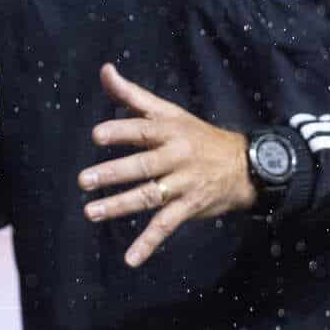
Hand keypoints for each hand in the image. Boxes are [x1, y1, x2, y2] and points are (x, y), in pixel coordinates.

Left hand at [78, 64, 256, 267]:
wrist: (245, 165)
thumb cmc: (195, 134)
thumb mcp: (167, 111)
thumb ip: (132, 94)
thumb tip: (105, 70)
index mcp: (169, 130)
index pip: (142, 130)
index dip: (120, 132)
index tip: (96, 136)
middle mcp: (176, 156)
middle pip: (142, 165)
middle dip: (113, 173)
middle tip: (84, 180)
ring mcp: (183, 184)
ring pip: (149, 196)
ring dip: (120, 206)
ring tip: (91, 212)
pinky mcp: (189, 207)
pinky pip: (166, 226)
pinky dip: (149, 244)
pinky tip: (130, 259)